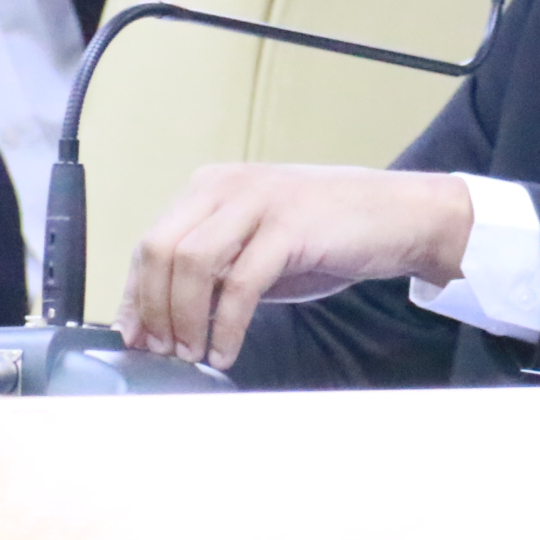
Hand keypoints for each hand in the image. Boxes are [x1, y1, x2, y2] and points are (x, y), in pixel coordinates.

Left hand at [120, 164, 474, 366]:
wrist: (404, 216)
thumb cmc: (334, 233)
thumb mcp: (260, 245)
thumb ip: (215, 269)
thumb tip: (166, 318)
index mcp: (213, 187)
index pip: (150, 242)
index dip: (135, 295)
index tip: (136, 336)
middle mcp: (228, 186)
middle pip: (160, 250)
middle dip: (154, 310)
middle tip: (163, 350)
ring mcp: (259, 202)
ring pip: (191, 263)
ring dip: (184, 319)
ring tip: (194, 354)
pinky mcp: (289, 226)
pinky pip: (239, 283)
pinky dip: (226, 325)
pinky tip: (227, 350)